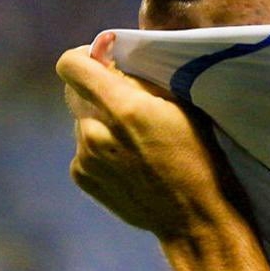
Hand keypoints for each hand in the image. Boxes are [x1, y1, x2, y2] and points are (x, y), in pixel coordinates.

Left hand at [56, 32, 269, 270]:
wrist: (194, 216)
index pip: (71, 65)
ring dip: (101, 119)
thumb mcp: (180, 106)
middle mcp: (94, 132)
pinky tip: (130, 159)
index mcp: (123, 108)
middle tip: (130, 100)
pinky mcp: (82, 176)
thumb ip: (140, 79)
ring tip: (136, 137)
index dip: (84, 55)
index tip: (104, 58)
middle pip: (75, 91)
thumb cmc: (198, 154)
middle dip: (99, 88)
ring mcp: (84, 158)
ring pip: (82, 120)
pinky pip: (83, 146)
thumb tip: (108, 53)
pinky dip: (101, 145)